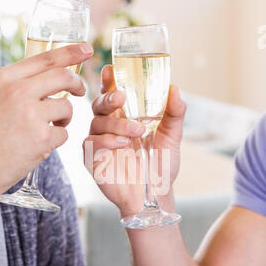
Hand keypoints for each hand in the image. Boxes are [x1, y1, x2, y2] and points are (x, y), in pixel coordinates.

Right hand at [0, 42, 92, 199]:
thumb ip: (14, 85)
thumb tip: (42, 76)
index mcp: (5, 79)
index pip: (45, 58)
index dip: (70, 53)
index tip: (86, 49)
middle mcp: (18, 92)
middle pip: (63, 77)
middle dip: (77, 83)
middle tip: (81, 90)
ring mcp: (31, 114)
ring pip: (67, 106)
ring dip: (65, 118)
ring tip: (50, 127)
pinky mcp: (42, 137)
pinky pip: (64, 133)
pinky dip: (57, 139)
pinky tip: (41, 145)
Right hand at [83, 65, 185, 216]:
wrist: (154, 196)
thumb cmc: (160, 166)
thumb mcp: (172, 137)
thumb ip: (174, 113)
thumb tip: (175, 88)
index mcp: (125, 117)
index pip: (112, 94)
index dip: (109, 81)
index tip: (111, 69)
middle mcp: (109, 127)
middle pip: (99, 104)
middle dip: (108, 98)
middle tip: (122, 98)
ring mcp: (99, 143)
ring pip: (96, 123)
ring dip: (116, 124)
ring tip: (137, 132)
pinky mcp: (92, 159)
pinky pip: (90, 143)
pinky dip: (105, 141)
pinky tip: (121, 145)